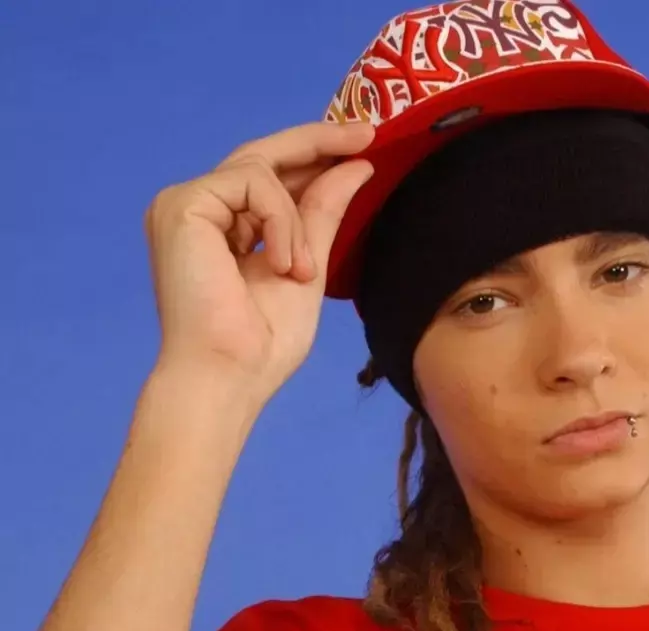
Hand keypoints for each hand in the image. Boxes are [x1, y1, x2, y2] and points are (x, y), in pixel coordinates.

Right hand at [144, 119, 374, 407]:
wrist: (229, 377)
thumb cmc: (262, 345)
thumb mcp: (307, 269)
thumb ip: (322, 215)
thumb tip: (356, 166)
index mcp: (221, 228)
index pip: (268, 177)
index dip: (314, 154)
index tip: (363, 143)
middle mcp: (199, 210)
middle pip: (261, 156)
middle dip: (317, 142)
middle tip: (367, 134)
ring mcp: (185, 204)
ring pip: (261, 171)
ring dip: (296, 221)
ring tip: (301, 271)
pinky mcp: (182, 205)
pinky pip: (250, 184)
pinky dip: (279, 223)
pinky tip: (284, 265)